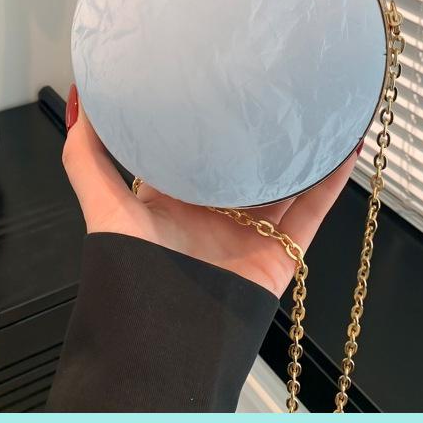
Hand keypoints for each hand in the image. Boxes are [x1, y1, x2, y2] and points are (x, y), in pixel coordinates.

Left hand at [62, 85, 357, 297]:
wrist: (163, 341)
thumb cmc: (129, 276)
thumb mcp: (103, 204)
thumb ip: (86, 156)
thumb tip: (79, 100)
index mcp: (173, 201)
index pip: (196, 150)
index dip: (211, 118)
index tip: (224, 81)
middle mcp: (213, 214)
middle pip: (247, 165)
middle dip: (263, 131)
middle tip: (278, 88)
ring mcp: (249, 233)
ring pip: (287, 183)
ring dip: (305, 151)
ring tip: (320, 111)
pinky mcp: (279, 253)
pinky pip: (312, 212)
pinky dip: (330, 184)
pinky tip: (343, 151)